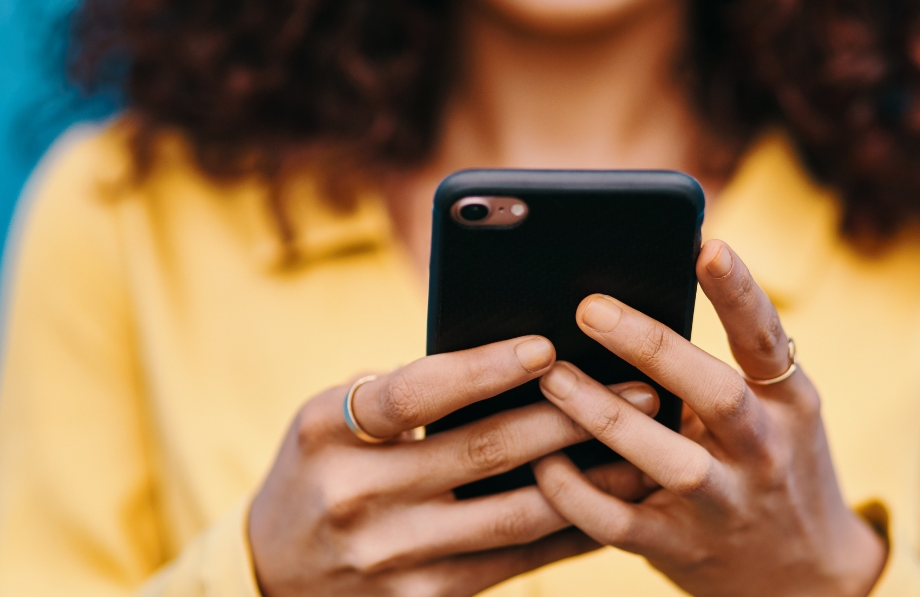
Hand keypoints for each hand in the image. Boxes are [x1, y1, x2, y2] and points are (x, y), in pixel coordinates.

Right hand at [248, 335, 660, 596]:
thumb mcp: (329, 420)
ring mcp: (389, 557)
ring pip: (513, 514)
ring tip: (645, 447)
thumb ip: (399, 391)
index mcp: (327, 432)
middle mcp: (354, 496)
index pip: (413, 391)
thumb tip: (514, 359)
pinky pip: (514, 563)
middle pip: (481, 451)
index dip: (483, 368)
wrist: (275, 576)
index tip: (547, 346)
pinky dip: (568, 533)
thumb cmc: (320, 470)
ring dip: (589, 479)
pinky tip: (611, 504)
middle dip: (569, 416)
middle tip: (638, 387)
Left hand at [531, 240, 888, 596]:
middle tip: (589, 307)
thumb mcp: (776, 411)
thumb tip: (636, 297)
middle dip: (651, 347)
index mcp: (787, 403)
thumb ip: (724, 365)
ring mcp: (724, 505)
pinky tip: (542, 462)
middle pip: (714, 393)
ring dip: (603, 416)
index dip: (739, 292)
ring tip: (552, 375)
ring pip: (666, 460)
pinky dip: (577, 494)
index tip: (707, 246)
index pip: (766, 339)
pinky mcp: (682, 549)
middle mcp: (764, 451)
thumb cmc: (771, 465)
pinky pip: (619, 523)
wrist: (805, 577)